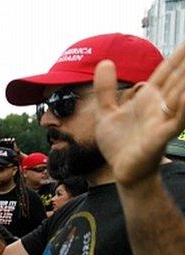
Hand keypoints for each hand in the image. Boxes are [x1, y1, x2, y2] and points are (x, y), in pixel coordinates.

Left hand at [94, 44, 184, 185]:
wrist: (122, 172)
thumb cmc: (119, 145)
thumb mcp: (106, 112)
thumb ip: (105, 88)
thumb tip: (105, 62)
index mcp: (148, 98)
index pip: (167, 71)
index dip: (178, 56)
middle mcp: (159, 106)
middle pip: (179, 79)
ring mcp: (162, 120)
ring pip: (181, 95)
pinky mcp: (160, 136)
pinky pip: (176, 120)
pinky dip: (182, 108)